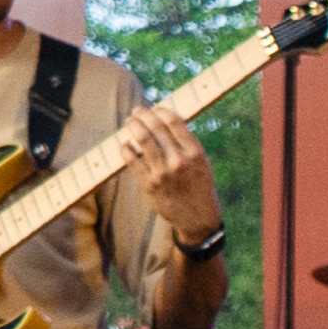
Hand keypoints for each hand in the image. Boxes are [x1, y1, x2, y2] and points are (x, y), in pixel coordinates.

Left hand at [113, 106, 224, 246]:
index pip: (174, 122)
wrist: (198, 220)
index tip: (155, 108)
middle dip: (143, 115)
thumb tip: (166, 122)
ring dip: (133, 126)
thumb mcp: (202, 164)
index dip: (161, 111)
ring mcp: (163, 173)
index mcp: (195, 153)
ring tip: (129, 122)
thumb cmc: (200, 188)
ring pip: (143, 140)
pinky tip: (125, 145)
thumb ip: (187, 144)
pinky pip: (132, 161)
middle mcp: (179, 161)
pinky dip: (126, 149)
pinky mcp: (150, 185)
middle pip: (156, 128)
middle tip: (137, 111)